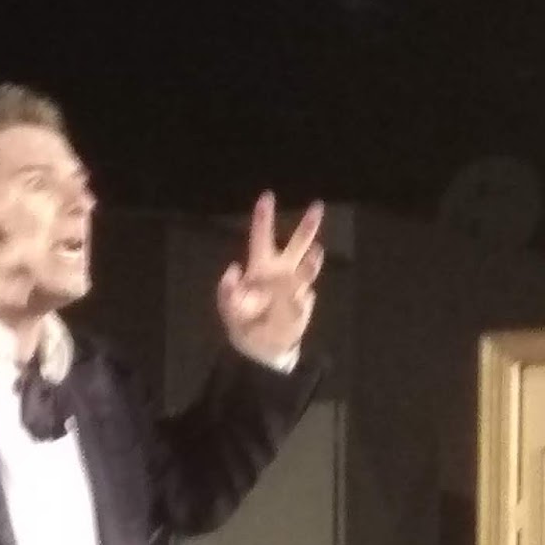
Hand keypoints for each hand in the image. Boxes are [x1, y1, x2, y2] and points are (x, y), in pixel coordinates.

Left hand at [217, 193, 323, 362]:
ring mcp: (295, 288)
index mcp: (260, 266)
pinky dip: (298, 303)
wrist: (261, 348)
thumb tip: (233, 269)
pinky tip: (293, 305)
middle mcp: (282, 272)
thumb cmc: (244, 321)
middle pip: (298, 245)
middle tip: (317, 206)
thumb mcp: (228, 308)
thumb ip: (226, 291)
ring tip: (315, 254)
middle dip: (308, 226)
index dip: (263, 217)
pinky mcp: (301, 308)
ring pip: (307, 270)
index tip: (267, 196)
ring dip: (310, 263)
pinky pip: (302, 302)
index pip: (262, 237)